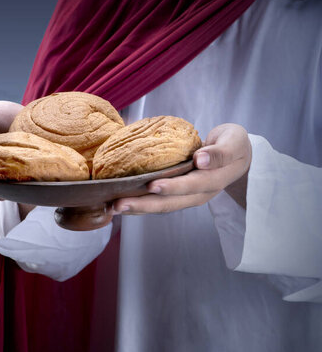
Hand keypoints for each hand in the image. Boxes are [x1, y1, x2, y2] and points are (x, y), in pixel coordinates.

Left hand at [112, 123, 251, 214]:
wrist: (238, 156)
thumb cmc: (234, 145)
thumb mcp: (234, 142)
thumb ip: (220, 152)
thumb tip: (201, 160)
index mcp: (213, 181)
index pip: (190, 186)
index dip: (172, 187)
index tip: (152, 185)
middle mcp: (198, 194)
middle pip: (170, 203)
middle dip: (143, 205)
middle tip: (118, 205)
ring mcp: (186, 196)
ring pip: (160, 206)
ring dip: (136, 208)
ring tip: (112, 208)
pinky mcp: (177, 195)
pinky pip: (157, 202)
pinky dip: (139, 203)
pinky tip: (120, 202)